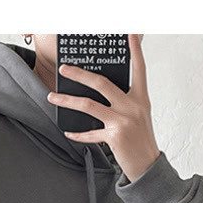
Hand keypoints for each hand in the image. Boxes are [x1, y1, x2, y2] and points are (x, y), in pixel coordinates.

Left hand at [47, 35, 160, 183]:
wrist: (149, 168)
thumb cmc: (142, 139)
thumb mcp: (140, 114)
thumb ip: (125, 100)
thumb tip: (100, 87)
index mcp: (141, 98)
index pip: (139, 69)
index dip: (135, 50)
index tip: (130, 33)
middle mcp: (132, 107)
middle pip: (102, 83)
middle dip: (79, 74)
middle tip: (64, 68)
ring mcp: (123, 121)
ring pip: (89, 105)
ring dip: (67, 101)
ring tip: (53, 97)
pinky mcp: (115, 137)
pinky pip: (90, 133)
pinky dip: (77, 133)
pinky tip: (68, 131)